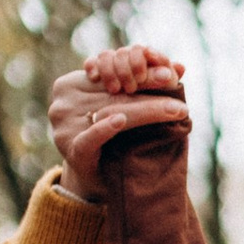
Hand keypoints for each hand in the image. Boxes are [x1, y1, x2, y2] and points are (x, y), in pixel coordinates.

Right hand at [49, 44, 186, 201]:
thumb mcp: (118, 105)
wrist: (91, 176)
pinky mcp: (71, 149)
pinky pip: (90, 137)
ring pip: (110, 112)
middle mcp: (63, 102)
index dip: (143, 74)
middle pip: (114, 94)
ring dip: (146, 111)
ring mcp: (64, 126)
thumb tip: (181, 67)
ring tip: (175, 111)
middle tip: (180, 96)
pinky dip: (105, 128)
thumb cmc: (107, 136)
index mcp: (70, 84)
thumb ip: (140, 83)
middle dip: (151, 94)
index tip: (171, 75)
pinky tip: (120, 121)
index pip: (110, 72)